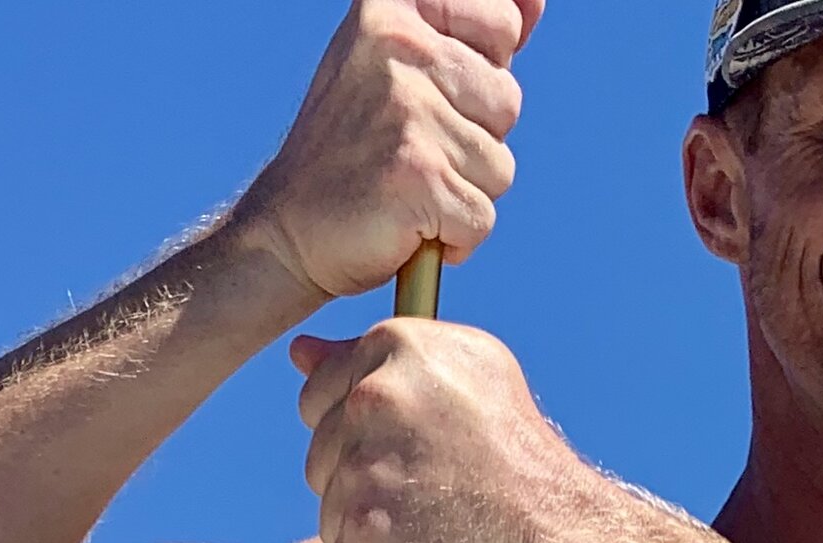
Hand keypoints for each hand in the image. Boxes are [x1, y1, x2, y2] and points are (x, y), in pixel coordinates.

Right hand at [234, 0, 543, 312]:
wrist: (288, 231)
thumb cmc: (355, 150)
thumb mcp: (398, 64)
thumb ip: (466, 32)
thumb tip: (534, 3)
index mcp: (395, 7)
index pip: (503, 22)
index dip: (485, 72)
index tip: (434, 95)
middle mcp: (400, 47)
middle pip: (508, 101)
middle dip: (476, 139)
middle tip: (411, 151)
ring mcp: (409, 112)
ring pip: (499, 166)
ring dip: (464, 192)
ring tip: (410, 189)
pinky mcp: (419, 177)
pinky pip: (482, 217)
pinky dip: (455, 238)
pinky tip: (410, 226)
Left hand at [295, 314, 578, 542]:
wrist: (554, 534)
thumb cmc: (513, 460)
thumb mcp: (465, 375)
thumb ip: (382, 360)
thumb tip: (299, 352)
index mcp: (395, 347)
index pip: (319, 395)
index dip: (357, 435)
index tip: (412, 453)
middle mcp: (374, 398)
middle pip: (320, 458)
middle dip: (361, 485)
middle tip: (431, 495)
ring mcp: (365, 466)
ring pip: (329, 515)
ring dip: (369, 536)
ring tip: (430, 528)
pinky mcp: (365, 532)